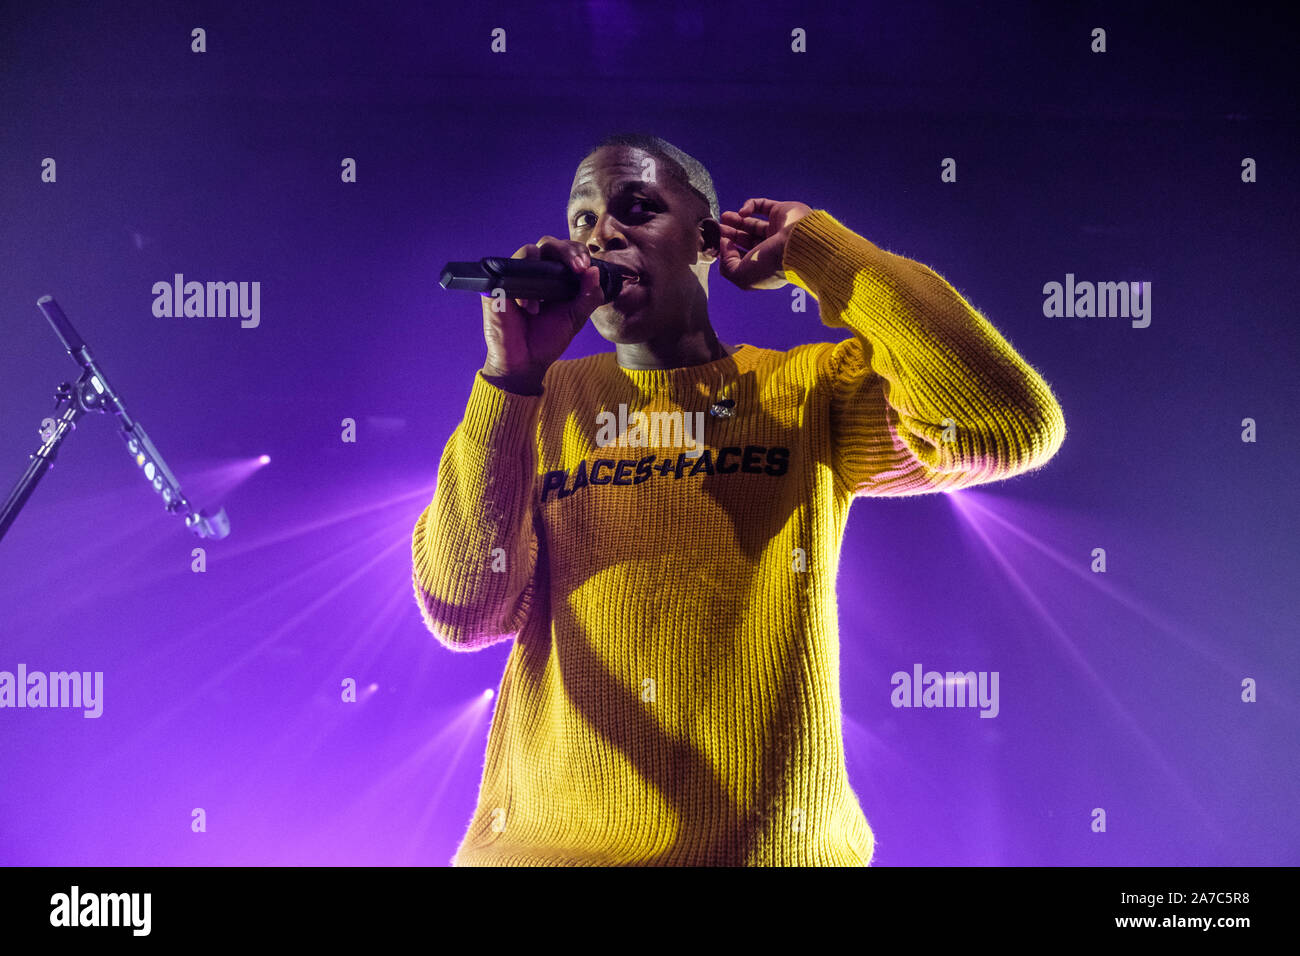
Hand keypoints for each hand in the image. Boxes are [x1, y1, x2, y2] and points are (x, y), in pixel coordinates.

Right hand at [480, 236, 603, 391]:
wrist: (525, 362)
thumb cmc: (547, 339)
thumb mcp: (575, 318)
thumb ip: (588, 296)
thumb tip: (594, 272)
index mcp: (555, 277)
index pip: (566, 251)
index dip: (578, 252)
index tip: (587, 266)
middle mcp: (536, 273)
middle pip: (549, 244)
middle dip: (566, 251)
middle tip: (578, 267)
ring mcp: (516, 277)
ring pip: (528, 251)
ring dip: (543, 269)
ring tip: (548, 298)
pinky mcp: (497, 286)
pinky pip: (507, 271)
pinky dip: (521, 286)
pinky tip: (529, 307)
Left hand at [718, 198, 813, 289]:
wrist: (798, 244)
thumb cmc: (770, 264)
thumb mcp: (741, 275)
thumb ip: (726, 264)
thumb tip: (725, 245)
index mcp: (764, 267)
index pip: (743, 258)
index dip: (728, 252)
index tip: (719, 245)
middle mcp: (772, 249)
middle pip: (746, 240)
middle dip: (730, 234)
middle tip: (718, 228)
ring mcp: (777, 230)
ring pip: (752, 223)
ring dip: (736, 220)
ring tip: (724, 217)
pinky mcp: (781, 212)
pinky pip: (762, 205)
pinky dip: (750, 205)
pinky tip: (742, 212)